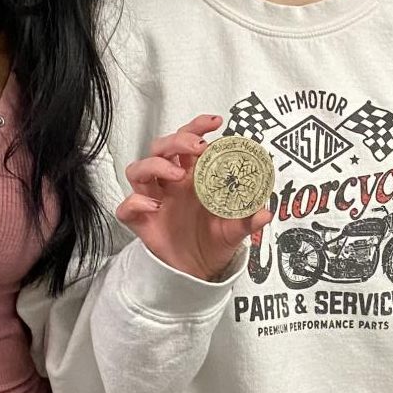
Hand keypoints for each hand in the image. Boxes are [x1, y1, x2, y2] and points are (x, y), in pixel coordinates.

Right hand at [117, 115, 271, 281]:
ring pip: (138, 170)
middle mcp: (170, 183)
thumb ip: (248, 220)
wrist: (199, 270)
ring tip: (177, 174)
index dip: (198, 127)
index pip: (189, 141)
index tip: (216, 122)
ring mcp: (153, 200)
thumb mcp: (235, 230)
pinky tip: (154, 207)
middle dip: (177, 140)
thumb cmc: (215, 241)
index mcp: (193, 176)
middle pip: (161, 148)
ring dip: (155, 165)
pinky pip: (126, 207)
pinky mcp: (141, 222)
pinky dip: (135, 203)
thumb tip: (266, 212)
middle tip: (198, 147)